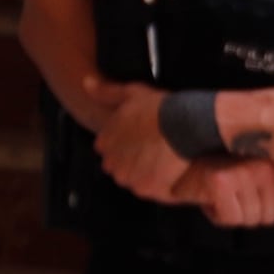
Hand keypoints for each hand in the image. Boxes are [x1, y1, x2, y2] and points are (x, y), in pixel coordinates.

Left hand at [86, 85, 199, 204]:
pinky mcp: (146, 189)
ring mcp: (128, 177)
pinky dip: (158, 184)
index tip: (139, 139)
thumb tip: (86, 84)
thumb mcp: (131, 93)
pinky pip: (149, 190)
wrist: (187, 124)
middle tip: (153, 150)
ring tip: (162, 159)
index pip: (108, 149)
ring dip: (144, 172)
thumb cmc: (161, 109)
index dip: (125, 144)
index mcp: (104, 142)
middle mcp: (111, 162)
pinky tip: (169, 172)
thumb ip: (106, 92)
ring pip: (133, 179)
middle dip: (132, 160)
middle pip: (118, 167)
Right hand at [182, 157, 273, 229]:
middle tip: (234, 194)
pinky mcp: (222, 181)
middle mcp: (265, 164)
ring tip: (223, 195)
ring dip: (233, 213)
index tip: (249, 193)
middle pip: (269, 218)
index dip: (265, 208)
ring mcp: (244, 171)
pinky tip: (212, 198)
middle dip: (248, 212)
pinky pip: (232, 219)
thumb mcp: (267, 182)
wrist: (185, 168)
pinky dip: (219, 215)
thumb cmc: (224, 171)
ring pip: (251, 219)